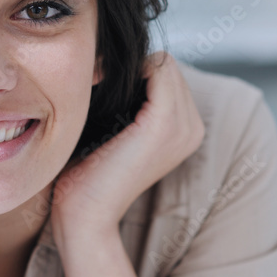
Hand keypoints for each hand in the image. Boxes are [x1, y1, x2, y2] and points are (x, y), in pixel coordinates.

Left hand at [50, 52, 204, 248]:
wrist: (83, 215)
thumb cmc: (86, 175)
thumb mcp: (113, 131)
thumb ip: (125, 101)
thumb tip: (109, 61)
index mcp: (185, 131)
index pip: (168, 73)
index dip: (134, 75)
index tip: (101, 91)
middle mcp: (193, 129)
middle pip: (167, 64)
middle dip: (132, 71)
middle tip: (97, 93)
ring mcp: (184, 127)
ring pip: (162, 63)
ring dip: (127, 71)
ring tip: (98, 97)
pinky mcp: (164, 124)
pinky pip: (159, 67)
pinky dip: (129, 70)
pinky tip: (101, 92)